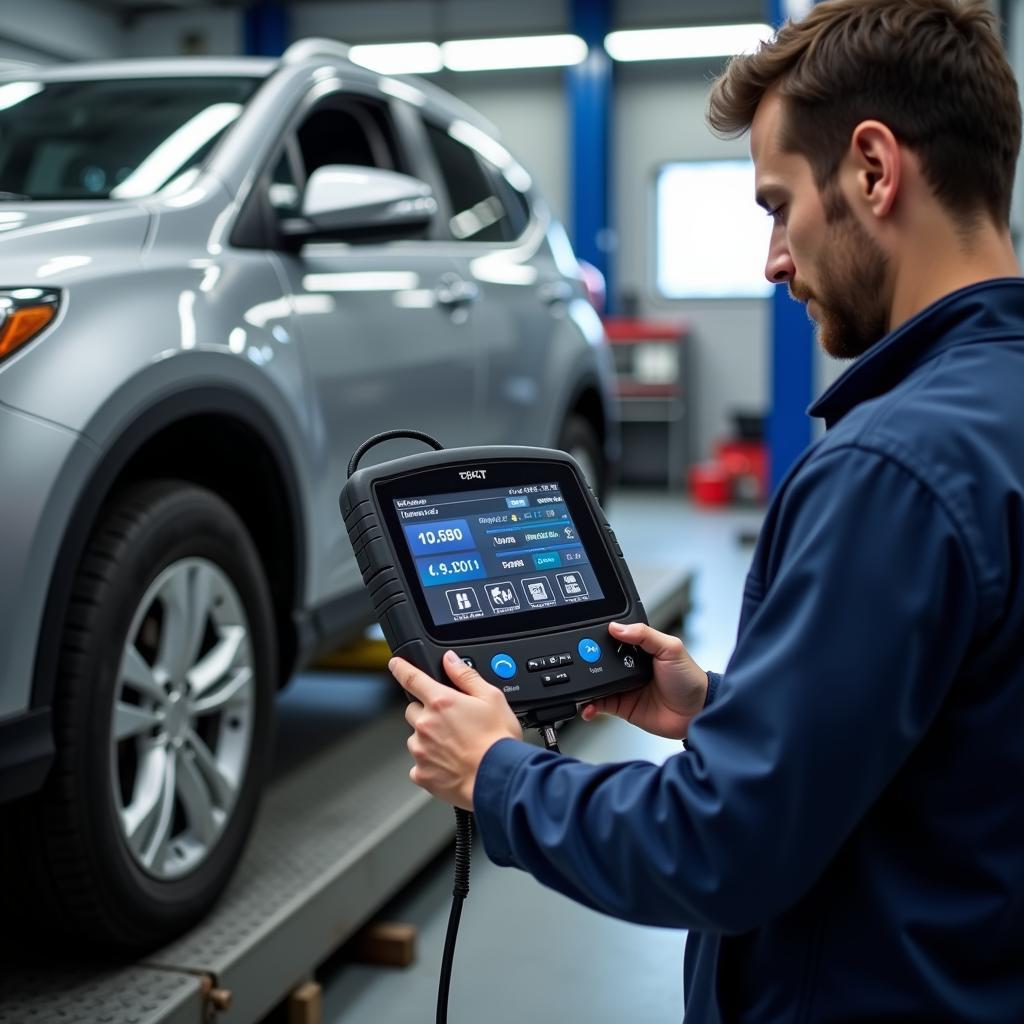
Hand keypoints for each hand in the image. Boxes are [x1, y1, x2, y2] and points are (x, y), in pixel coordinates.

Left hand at [390, 650, 522, 809]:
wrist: (499, 779)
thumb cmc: (498, 741)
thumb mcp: (491, 697)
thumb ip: (466, 675)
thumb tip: (450, 660)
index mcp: (441, 701)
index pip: (411, 678)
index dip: (401, 668)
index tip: (395, 665)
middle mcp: (426, 724)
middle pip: (413, 710)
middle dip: (426, 712)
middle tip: (450, 721)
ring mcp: (421, 750)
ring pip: (416, 738)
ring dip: (428, 738)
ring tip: (455, 746)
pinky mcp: (422, 774)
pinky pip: (419, 764)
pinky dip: (430, 763)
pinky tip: (450, 763)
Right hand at [580, 621, 707, 739]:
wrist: (696, 713)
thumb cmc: (689, 679)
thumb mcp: (671, 648)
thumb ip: (645, 635)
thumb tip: (617, 627)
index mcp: (640, 649)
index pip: (614, 639)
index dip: (600, 638)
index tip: (586, 639)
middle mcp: (629, 666)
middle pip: (600, 661)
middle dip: (586, 661)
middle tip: (577, 661)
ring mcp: (624, 687)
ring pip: (596, 683)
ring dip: (585, 684)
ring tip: (578, 684)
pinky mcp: (622, 706)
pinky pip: (600, 704)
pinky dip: (590, 706)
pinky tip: (587, 705)